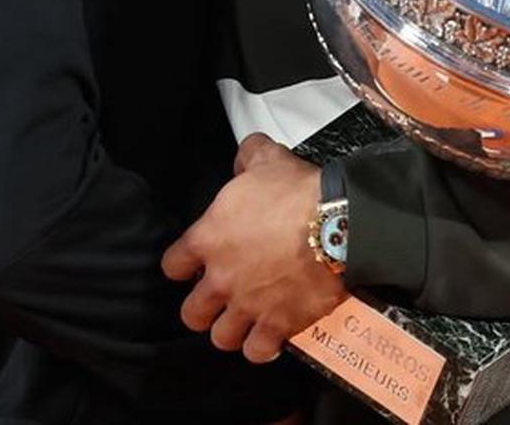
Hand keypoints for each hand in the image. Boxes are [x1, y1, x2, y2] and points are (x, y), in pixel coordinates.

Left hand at [162, 134, 345, 362]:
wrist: (336, 221)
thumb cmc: (297, 192)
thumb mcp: (265, 158)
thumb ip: (246, 157)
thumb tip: (243, 159)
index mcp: (209, 238)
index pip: (173, 265)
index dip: (183, 265)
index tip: (195, 264)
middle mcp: (221, 278)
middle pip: (192, 314)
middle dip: (203, 308)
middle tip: (219, 297)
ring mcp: (248, 306)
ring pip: (222, 339)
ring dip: (231, 330)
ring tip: (244, 320)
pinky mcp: (278, 324)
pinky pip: (258, 352)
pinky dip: (263, 348)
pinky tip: (270, 335)